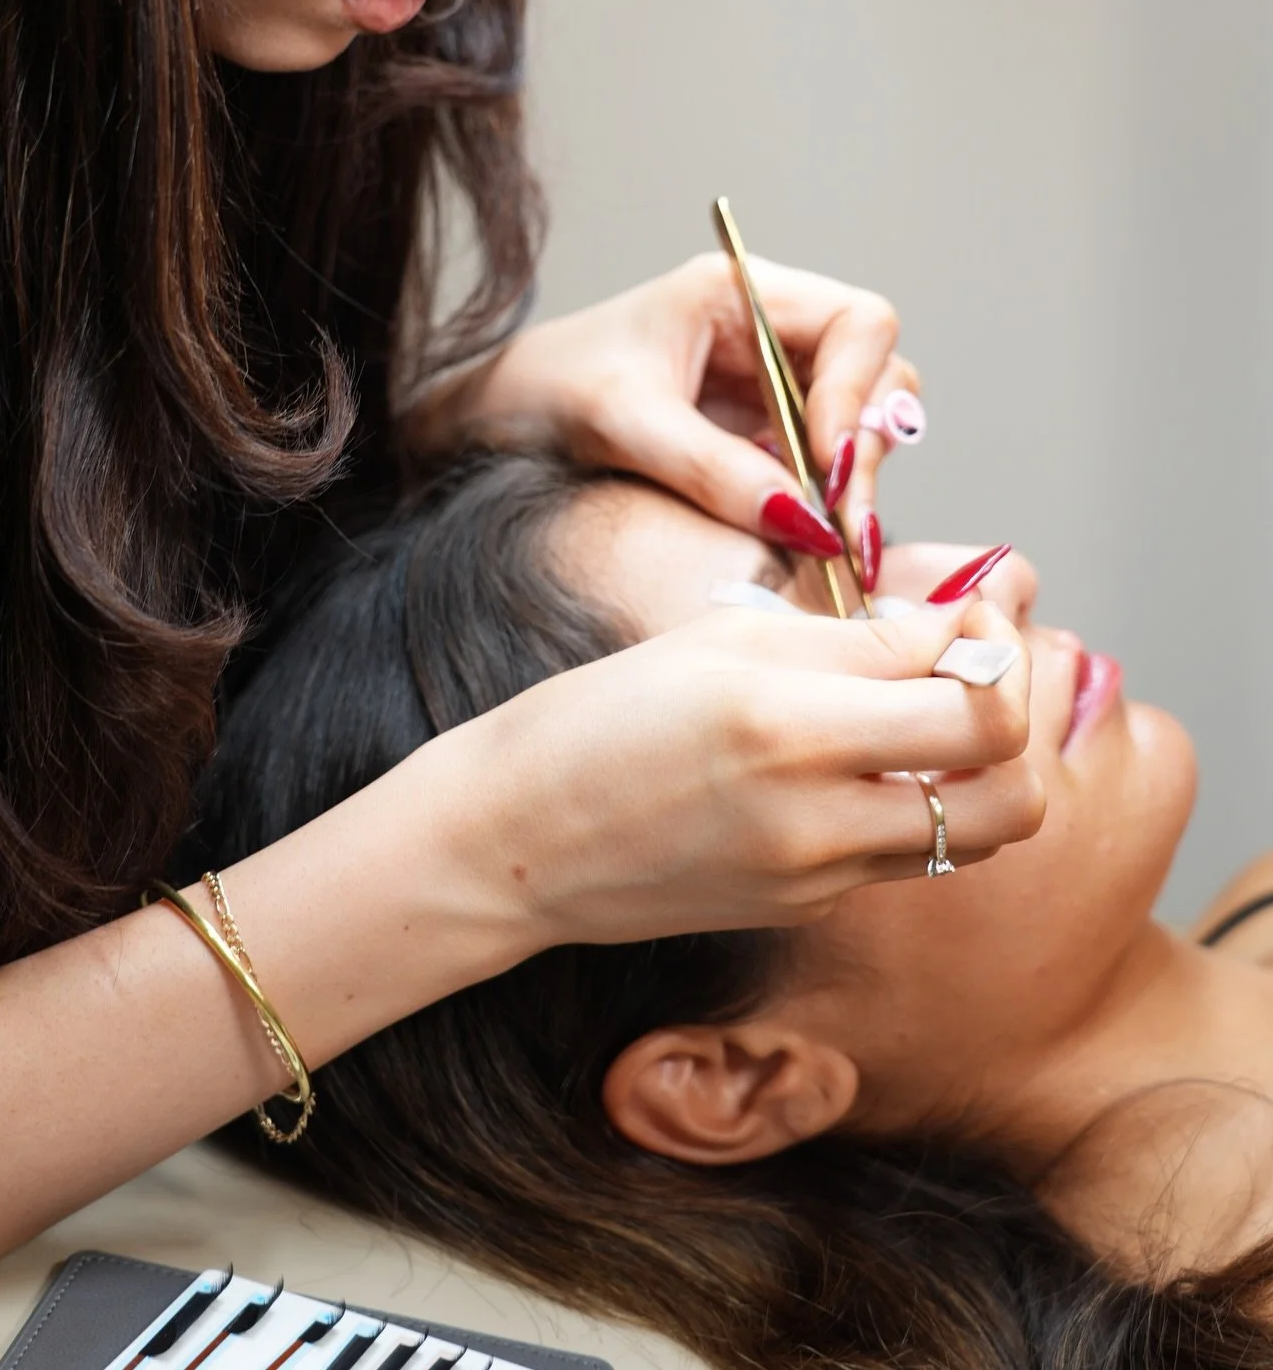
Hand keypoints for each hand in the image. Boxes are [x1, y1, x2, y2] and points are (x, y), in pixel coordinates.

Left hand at [405, 253, 916, 539]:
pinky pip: (820, 467)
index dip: (860, 390)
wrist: (488, 424)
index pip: (857, 322)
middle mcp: (768, 332)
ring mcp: (768, 386)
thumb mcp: (623, 425)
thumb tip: (807, 523)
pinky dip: (825, 504)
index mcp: (738, 293)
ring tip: (830, 538)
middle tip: (844, 521)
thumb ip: (713, 470)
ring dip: (855, 481)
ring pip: (860, 424)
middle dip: (867, 445)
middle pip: (876, 374)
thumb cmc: (541, 392)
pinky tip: (810, 541)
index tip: (828, 461)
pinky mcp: (756, 439)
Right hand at [428, 597, 1041, 946]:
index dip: (995, 650)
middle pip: (1013, 795)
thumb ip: (860, 639)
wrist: (517, 836)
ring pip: (970, 835)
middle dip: (1014, 725)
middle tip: (963, 677)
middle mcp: (819, 818)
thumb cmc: (601, 715)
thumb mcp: (724, 638)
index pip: (977, 706)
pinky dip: (897, 804)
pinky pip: (897, 855)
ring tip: (910, 721)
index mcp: (792, 726)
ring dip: (970, 773)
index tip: (963, 619)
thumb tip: (965, 629)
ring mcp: (818, 880)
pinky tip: (833, 767)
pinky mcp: (805, 910)